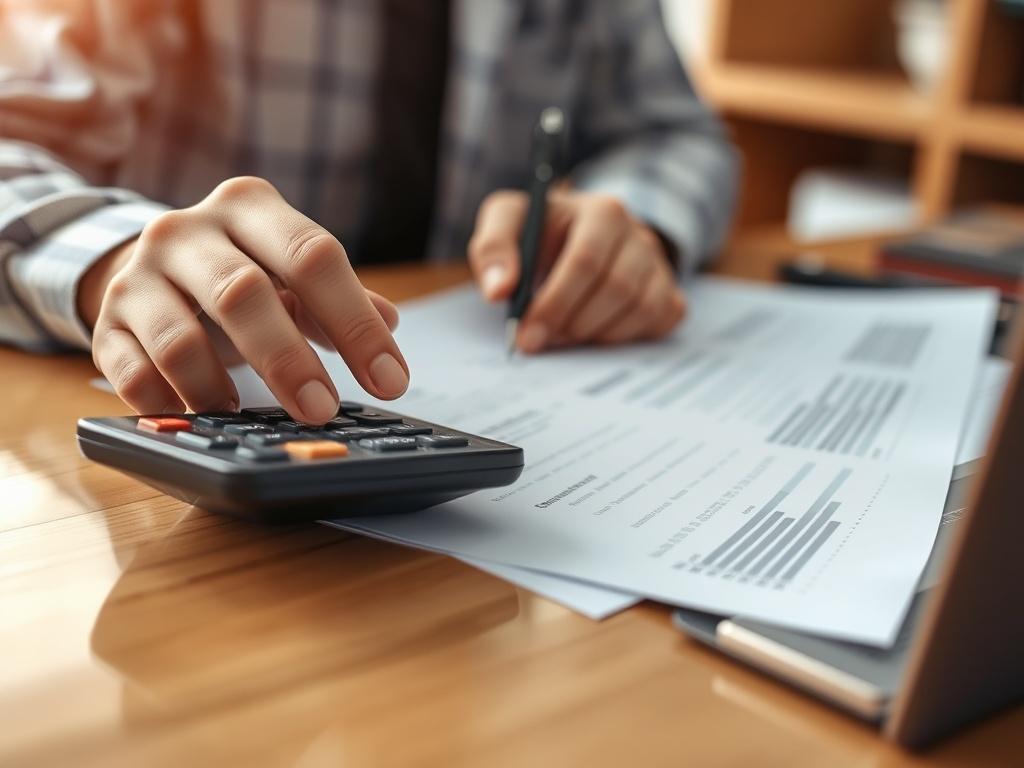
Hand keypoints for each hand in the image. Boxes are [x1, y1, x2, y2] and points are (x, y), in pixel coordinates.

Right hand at [80, 177, 408, 422]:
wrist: (149, 264)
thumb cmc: (240, 269)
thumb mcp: (291, 270)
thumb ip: (341, 298)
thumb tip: (389, 323)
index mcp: (250, 207)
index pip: (312, 257)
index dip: (355, 323)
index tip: (390, 380)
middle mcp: (188, 230)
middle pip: (242, 293)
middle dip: (288, 359)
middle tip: (322, 410)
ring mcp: (138, 275)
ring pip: (180, 338)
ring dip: (218, 387)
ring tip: (249, 417)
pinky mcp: (106, 321)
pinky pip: (129, 371)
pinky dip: (166, 401)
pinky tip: (197, 418)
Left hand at [467, 190, 685, 352]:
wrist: (575, 237)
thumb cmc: (539, 233)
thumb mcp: (508, 222)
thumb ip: (493, 247)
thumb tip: (498, 291)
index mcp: (602, 211)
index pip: (585, 261)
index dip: (554, 304)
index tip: (526, 336)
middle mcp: (639, 234)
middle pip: (616, 289)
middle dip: (571, 323)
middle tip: (539, 341)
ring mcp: (659, 265)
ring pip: (639, 309)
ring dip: (594, 333)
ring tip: (562, 333)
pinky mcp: (669, 292)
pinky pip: (658, 321)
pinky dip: (624, 336)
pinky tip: (594, 331)